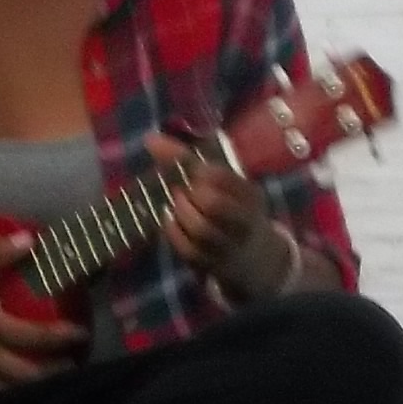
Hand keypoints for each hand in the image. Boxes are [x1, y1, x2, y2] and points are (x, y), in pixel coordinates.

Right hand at [0, 229, 85, 392]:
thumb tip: (30, 238)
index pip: (33, 337)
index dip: (62, 337)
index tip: (80, 334)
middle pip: (27, 376)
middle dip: (54, 374)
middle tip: (74, 368)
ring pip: (8, 395)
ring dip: (33, 392)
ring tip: (52, 387)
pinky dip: (4, 401)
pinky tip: (15, 399)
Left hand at [143, 130, 289, 293]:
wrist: (251, 255)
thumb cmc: (229, 208)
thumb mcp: (220, 183)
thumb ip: (186, 159)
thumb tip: (150, 139)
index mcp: (250, 195)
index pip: (228, 178)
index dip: (204, 171)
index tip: (194, 171)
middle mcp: (243, 221)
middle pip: (214, 205)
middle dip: (191, 193)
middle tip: (182, 189)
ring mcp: (228, 245)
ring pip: (201, 229)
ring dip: (181, 212)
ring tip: (174, 203)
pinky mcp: (212, 264)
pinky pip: (189, 250)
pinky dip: (174, 233)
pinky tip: (169, 220)